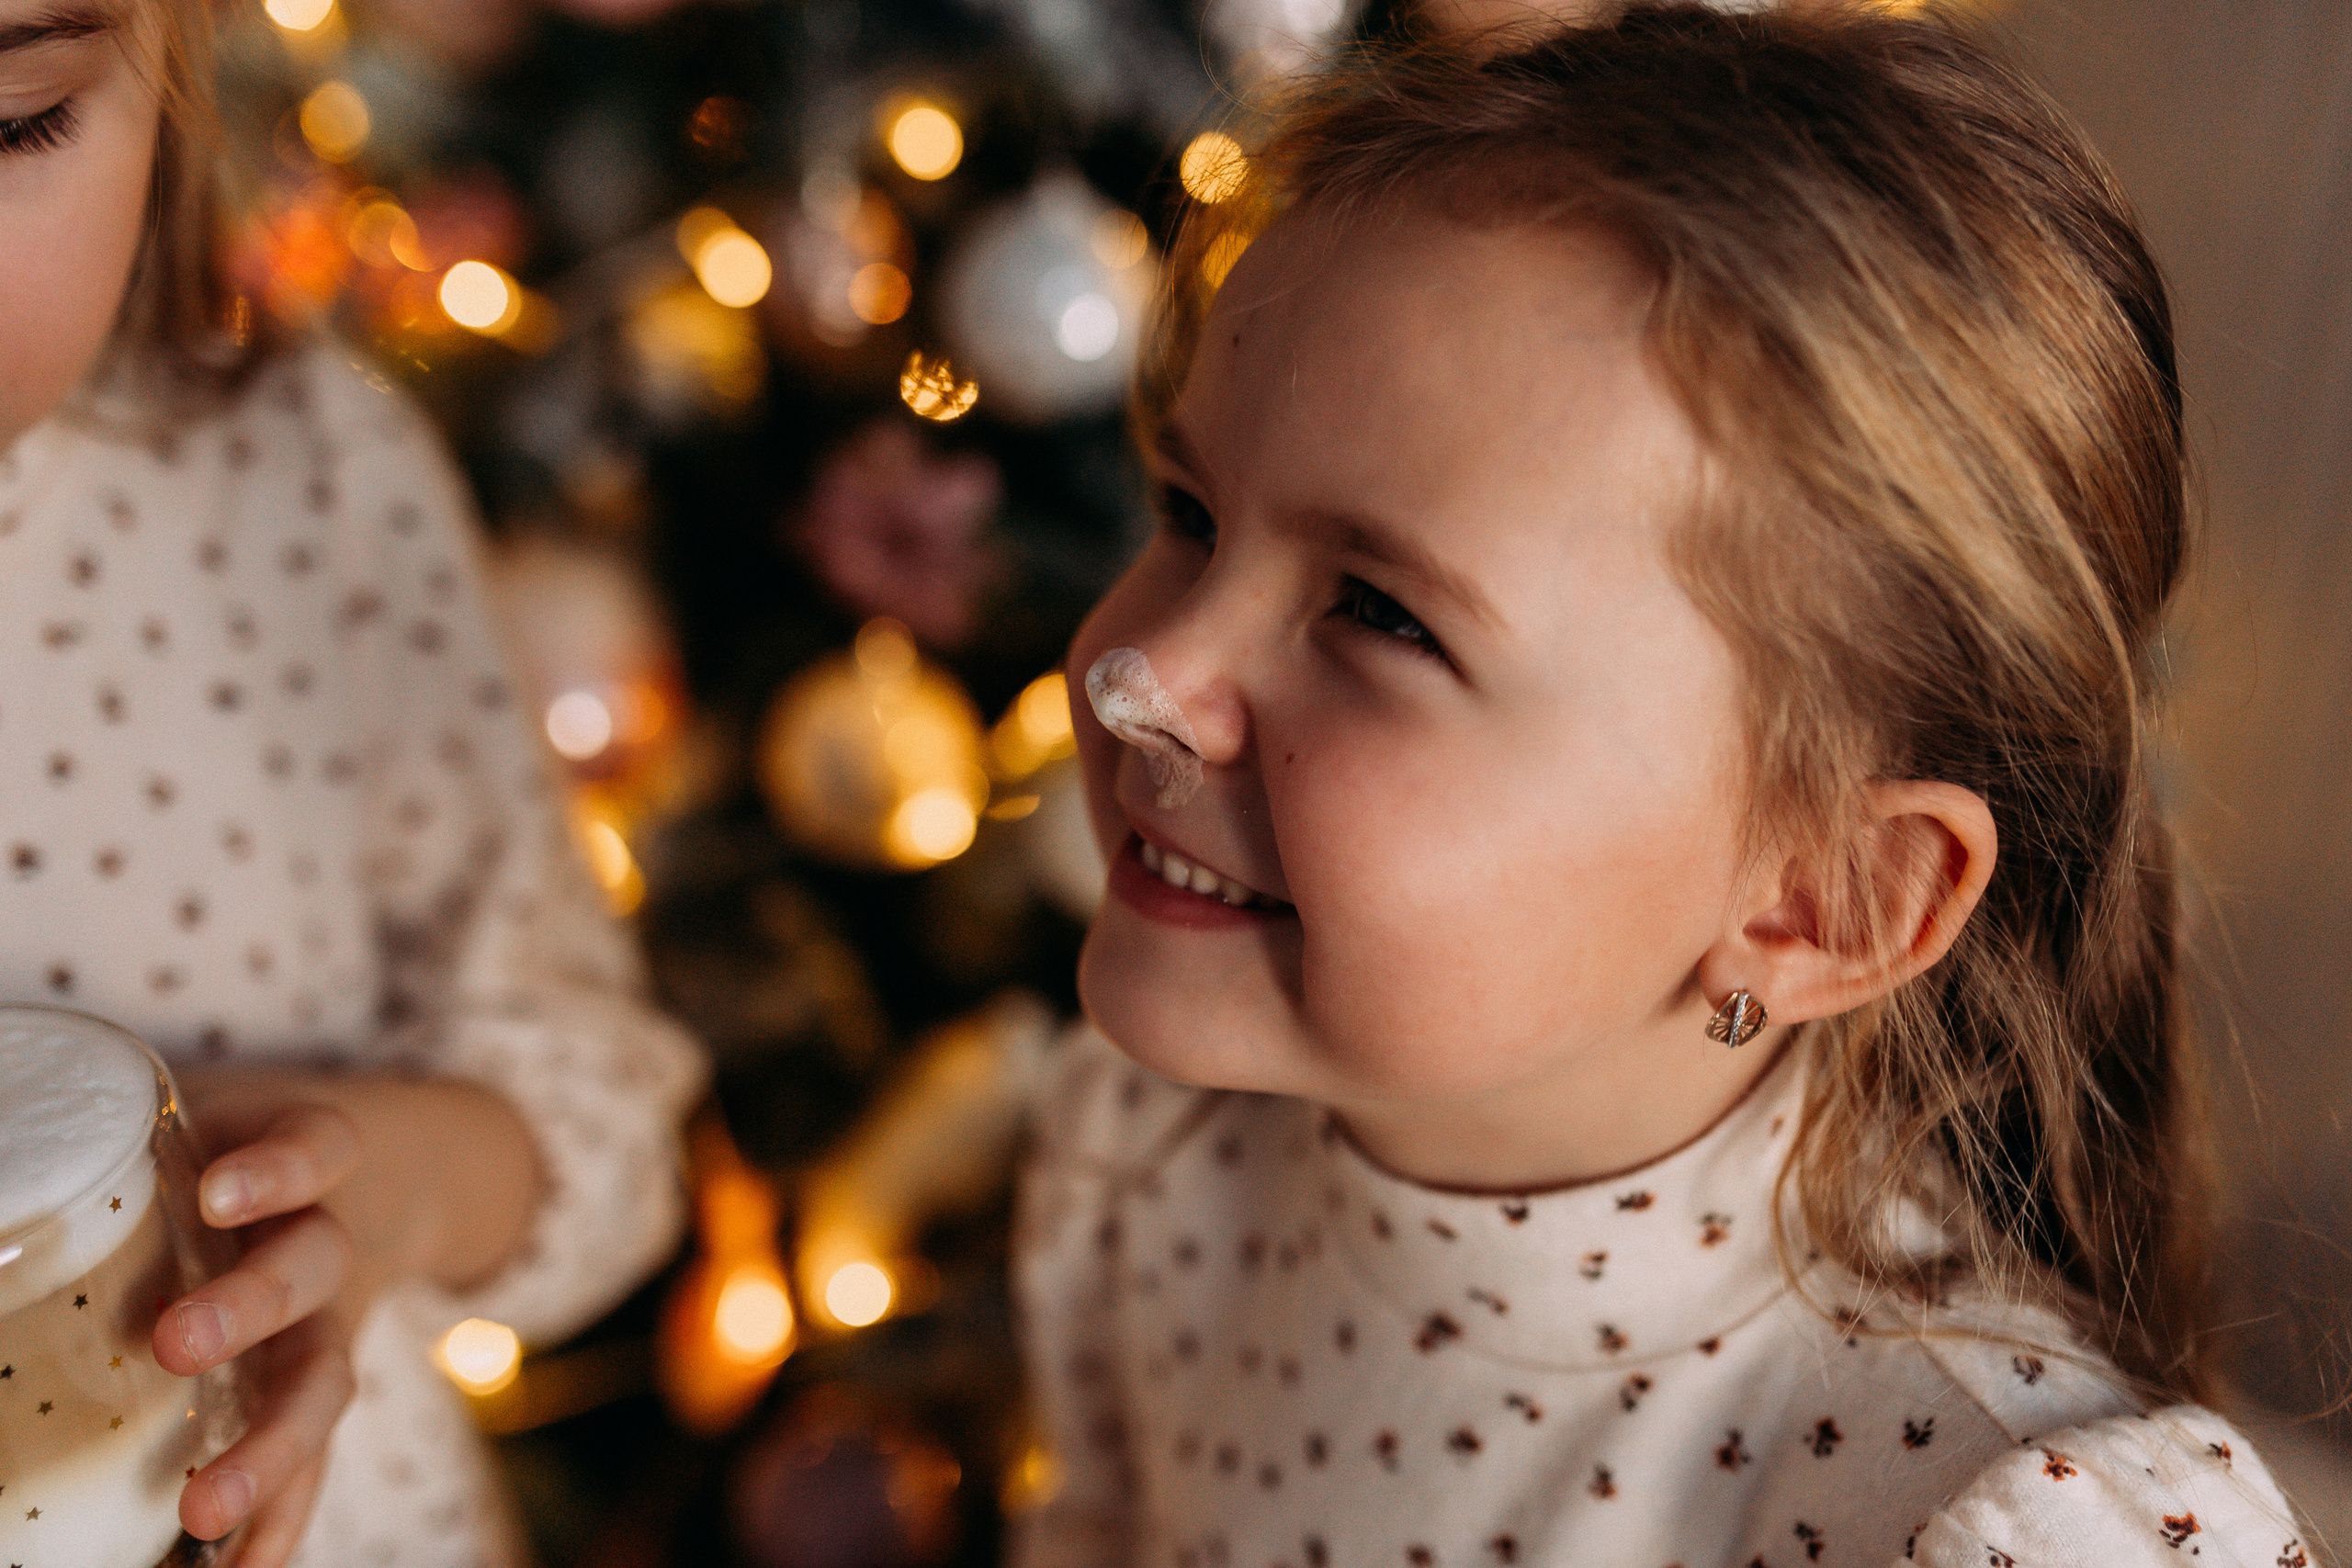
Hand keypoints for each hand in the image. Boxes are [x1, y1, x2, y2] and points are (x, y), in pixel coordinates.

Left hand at [154, 1091, 363, 1567]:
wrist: (364, 1180)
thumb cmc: (237, 1144)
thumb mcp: (192, 1116)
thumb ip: (112, 1147)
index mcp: (302, 1157)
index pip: (315, 1146)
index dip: (278, 1170)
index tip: (216, 1196)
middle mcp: (325, 1238)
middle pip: (313, 1267)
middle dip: (250, 1309)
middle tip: (175, 1343)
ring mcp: (329, 1320)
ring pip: (324, 1377)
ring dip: (271, 1444)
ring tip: (205, 1505)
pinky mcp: (314, 1386)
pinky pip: (318, 1456)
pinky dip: (286, 1515)